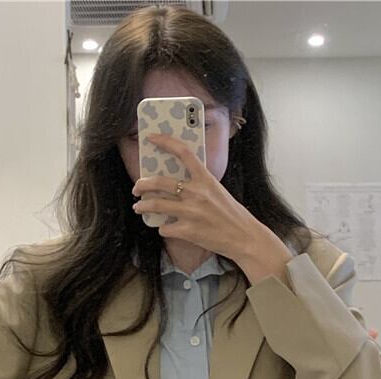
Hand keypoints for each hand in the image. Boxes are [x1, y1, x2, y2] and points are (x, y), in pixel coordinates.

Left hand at [132, 134, 292, 282]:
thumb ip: (199, 185)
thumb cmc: (231, 214)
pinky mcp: (188, 231)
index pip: (183, 153)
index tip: (151, 137)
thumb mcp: (217, 192)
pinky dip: (163, 229)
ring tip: (138, 207)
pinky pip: (165, 228)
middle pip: (159, 183)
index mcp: (206, 179)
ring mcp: (191, 213)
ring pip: (155, 206)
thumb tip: (176, 184)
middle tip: (137, 188)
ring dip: (142, 206)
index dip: (165, 142)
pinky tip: (166, 229)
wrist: (244, 237)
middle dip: (142, 184)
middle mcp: (196, 193)